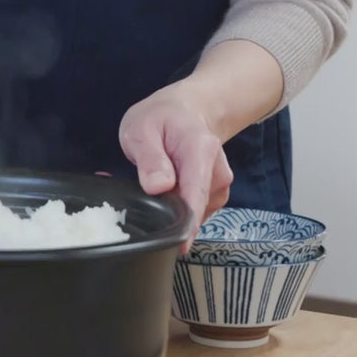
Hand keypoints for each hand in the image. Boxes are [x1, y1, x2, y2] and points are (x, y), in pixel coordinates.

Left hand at [118, 80, 233, 250]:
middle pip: (195, 208)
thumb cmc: (161, 118)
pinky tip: (164, 192)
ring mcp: (219, 186)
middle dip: (167, 215)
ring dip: (170, 210)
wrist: (186, 111)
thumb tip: (159, 187)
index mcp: (202, 150)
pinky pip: (193, 212)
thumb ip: (150, 157)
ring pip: (194, 214)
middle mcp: (218, 171)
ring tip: (149, 186)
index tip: (175, 245)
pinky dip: (176, 208)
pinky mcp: (214, 196)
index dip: (186, 224)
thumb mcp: (142, 129)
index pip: (196, 194)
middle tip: (137, 201)